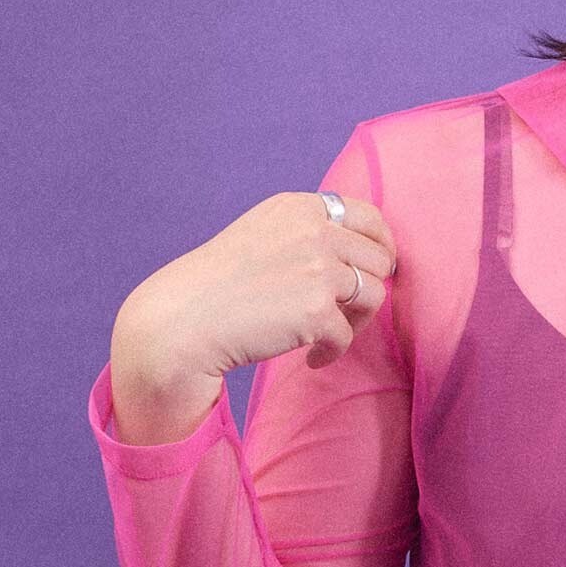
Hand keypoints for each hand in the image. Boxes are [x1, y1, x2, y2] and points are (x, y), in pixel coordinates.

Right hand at [118, 190, 399, 382]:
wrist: (182, 321)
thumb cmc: (218, 285)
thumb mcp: (264, 235)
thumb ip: (309, 234)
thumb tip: (366, 251)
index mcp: (299, 208)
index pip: (369, 217)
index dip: (383, 245)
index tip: (378, 268)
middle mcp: (314, 231)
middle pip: (380, 259)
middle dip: (368, 288)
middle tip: (346, 313)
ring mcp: (318, 269)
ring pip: (374, 295)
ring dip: (356, 322)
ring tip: (326, 337)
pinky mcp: (318, 310)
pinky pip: (348, 336)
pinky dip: (332, 352)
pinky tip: (311, 358)